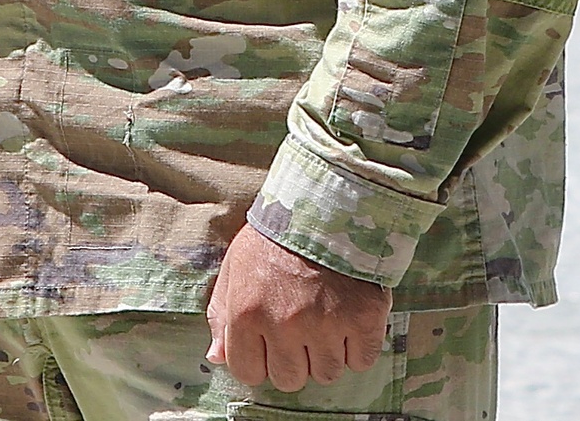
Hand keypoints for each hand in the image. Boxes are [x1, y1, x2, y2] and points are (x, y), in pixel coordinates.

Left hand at [206, 222, 391, 390]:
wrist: (325, 200)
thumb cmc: (275, 235)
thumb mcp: (235, 266)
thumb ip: (222, 314)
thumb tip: (216, 356)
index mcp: (248, 314)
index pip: (249, 373)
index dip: (260, 357)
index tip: (270, 337)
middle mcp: (285, 326)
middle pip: (290, 379)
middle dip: (294, 357)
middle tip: (301, 323)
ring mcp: (326, 325)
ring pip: (327, 373)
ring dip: (327, 352)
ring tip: (326, 315)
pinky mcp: (363, 319)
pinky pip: (361, 361)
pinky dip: (358, 346)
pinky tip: (349, 318)